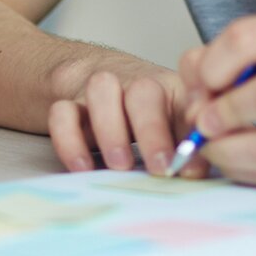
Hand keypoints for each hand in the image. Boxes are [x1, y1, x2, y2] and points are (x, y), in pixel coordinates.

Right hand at [47, 61, 203, 176]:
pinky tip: (82, 167)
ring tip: (120, 166)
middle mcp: (137, 84)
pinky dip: (69, 139)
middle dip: (151, 131)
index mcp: (172, 89)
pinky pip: (61, 112)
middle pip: (143, 92)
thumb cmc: (151, 115)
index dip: (188, 134)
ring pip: (100, 89)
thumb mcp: (176, 126)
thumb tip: (194, 170)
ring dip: (110, 129)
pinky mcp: (69, 104)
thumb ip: (187, 148)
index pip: (185, 101)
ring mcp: (101, 91)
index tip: (188, 167)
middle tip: (159, 167)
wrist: (105, 86)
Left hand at [180, 13, 255, 183]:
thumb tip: (193, 94)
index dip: (212, 65)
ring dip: (225, 151)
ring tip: (212, 146)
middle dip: (220, 114)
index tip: (203, 82)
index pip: (248, 38)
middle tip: (202, 123)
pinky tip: (234, 160)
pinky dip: (243, 171)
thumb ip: (221, 57)